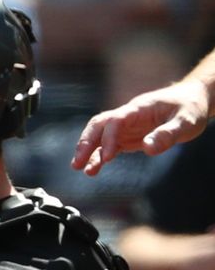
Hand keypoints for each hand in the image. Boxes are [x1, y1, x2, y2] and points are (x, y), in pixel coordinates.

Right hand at [75, 75, 212, 174]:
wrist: (192, 100)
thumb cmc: (190, 108)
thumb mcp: (186, 122)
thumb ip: (167, 134)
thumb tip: (147, 148)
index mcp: (138, 109)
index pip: (115, 121)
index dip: (108, 138)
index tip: (107, 157)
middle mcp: (127, 116)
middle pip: (98, 126)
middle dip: (85, 143)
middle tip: (78, 163)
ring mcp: (126, 126)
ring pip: (99, 136)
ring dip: (88, 151)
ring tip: (81, 169)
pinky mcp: (128, 136)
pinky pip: (108, 145)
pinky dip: (99, 156)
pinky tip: (93, 168)